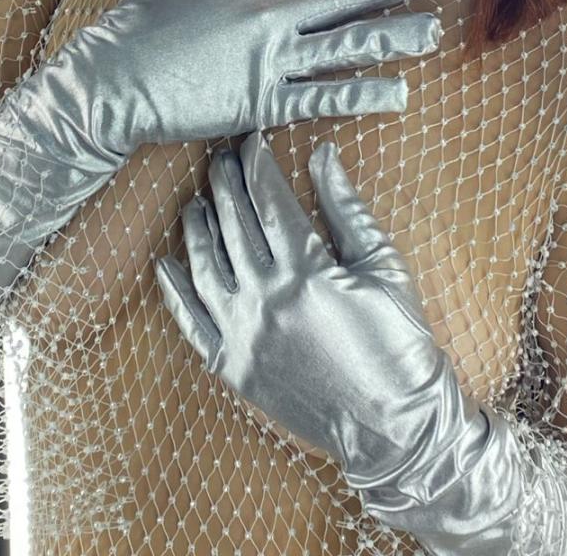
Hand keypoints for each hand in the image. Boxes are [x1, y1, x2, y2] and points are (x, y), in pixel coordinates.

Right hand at [55, 0, 441, 160]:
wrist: (112, 85)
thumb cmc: (136, 26)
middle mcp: (270, 18)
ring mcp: (271, 62)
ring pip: (347, 46)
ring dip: (394, 36)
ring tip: (432, 30)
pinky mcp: (264, 104)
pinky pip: (325, 99)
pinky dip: (364, 95)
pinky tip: (397, 92)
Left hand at [154, 131, 497, 512]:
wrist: (396, 428)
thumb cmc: (400, 343)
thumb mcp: (384, 266)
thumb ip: (346, 208)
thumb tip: (322, 154)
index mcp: (306, 272)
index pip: (268, 200)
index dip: (257, 164)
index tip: (251, 138)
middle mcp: (266, 301)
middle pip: (233, 225)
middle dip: (224, 184)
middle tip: (219, 156)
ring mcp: (244, 337)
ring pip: (205, 267)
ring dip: (197, 227)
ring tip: (195, 200)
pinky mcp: (233, 369)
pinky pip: (191, 323)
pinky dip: (174, 291)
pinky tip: (166, 263)